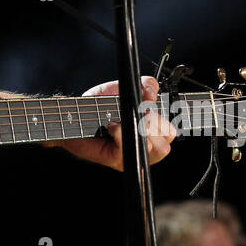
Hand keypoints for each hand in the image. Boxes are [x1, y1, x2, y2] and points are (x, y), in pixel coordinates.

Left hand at [53, 76, 174, 169]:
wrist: (74, 115)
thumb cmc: (100, 104)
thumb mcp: (126, 89)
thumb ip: (146, 85)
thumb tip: (153, 93)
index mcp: (151, 132)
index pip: (171, 132)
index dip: (164, 120)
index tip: (149, 109)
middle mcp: (144, 148)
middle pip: (166, 143)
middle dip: (153, 125)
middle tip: (136, 116)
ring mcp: (131, 156)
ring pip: (153, 149)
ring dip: (139, 130)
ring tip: (120, 121)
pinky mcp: (116, 159)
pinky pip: (128, 148)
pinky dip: (120, 133)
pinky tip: (111, 126)